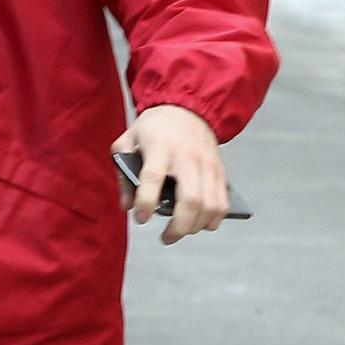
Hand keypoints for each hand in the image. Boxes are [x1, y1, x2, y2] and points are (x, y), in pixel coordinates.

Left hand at [111, 104, 227, 244]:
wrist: (186, 107)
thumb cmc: (152, 128)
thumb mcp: (128, 141)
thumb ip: (123, 172)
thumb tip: (127, 206)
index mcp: (159, 146)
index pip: (153, 176)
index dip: (146, 201)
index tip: (141, 218)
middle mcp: (187, 156)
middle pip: (190, 199)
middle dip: (179, 226)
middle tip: (166, 237)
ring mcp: (207, 163)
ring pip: (210, 205)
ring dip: (196, 226)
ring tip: (180, 231)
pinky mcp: (219, 170)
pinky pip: (222, 202)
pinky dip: (214, 219)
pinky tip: (201, 224)